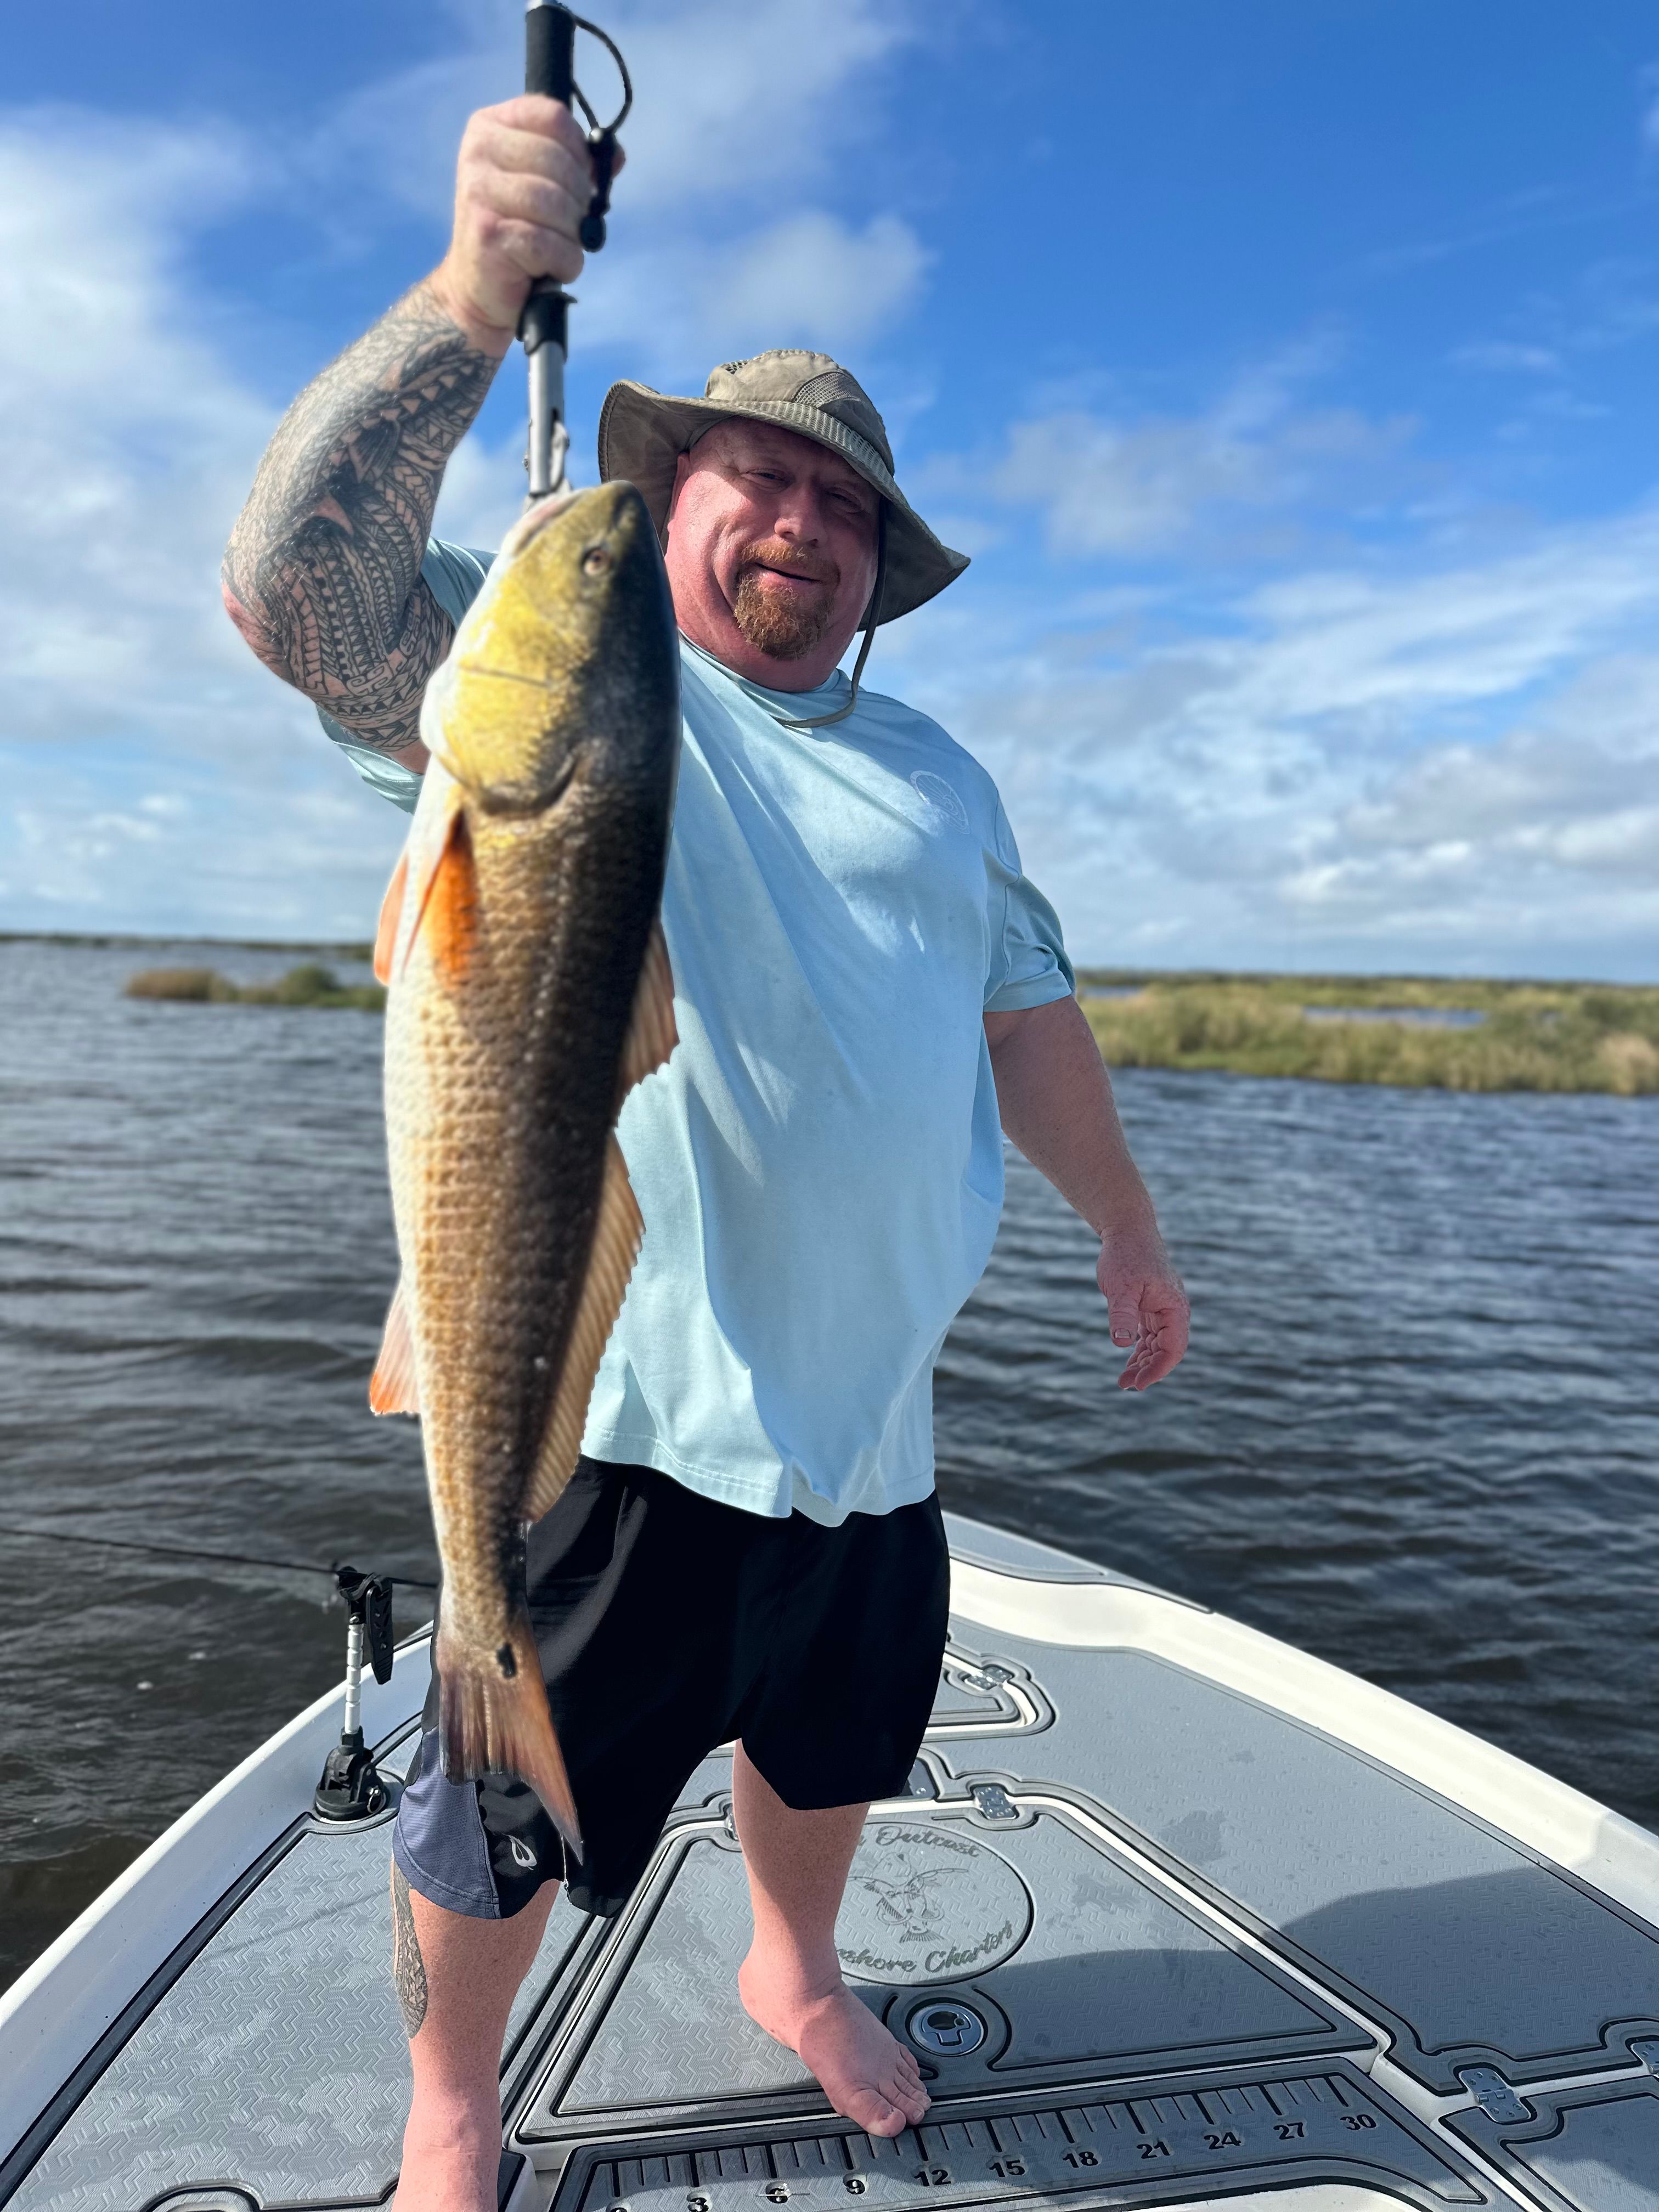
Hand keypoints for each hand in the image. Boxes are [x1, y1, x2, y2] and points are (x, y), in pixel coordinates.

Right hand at [428, 96, 615, 352]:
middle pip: (559, 161)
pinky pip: (548, 242)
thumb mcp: (548, 186)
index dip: (581, 152)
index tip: (580, 181)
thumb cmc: (520, 233)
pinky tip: (552, 268)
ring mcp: (479, 191)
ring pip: (556, 202)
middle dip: (579, 199)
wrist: (481, 289)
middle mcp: (478, 151)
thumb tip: (616, 155)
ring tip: (559, 248)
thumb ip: (580, 164)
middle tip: (571, 225)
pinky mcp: (487, 233)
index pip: (554, 116)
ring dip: (572, 235)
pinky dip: (564, 261)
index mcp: (491, 126)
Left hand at [1097, 1226, 1188, 1391]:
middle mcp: (1172, 1310)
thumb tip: (1122, 1343)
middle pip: (1166, 1350)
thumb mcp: (1120, 1287)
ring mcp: (1162, 1309)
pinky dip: (1139, 1349)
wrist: (1126, 1229)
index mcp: (1174, 1307)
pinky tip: (1128, 1361)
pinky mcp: (1149, 1306)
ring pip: (1157, 1344)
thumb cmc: (1125, 1255)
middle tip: (1125, 1385)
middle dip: (1148, 1370)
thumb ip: (1122, 1315)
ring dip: (1143, 1362)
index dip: (1158, 1369)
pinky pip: (1149, 1335)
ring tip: (1123, 1380)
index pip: (1174, 1348)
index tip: (1139, 1384)